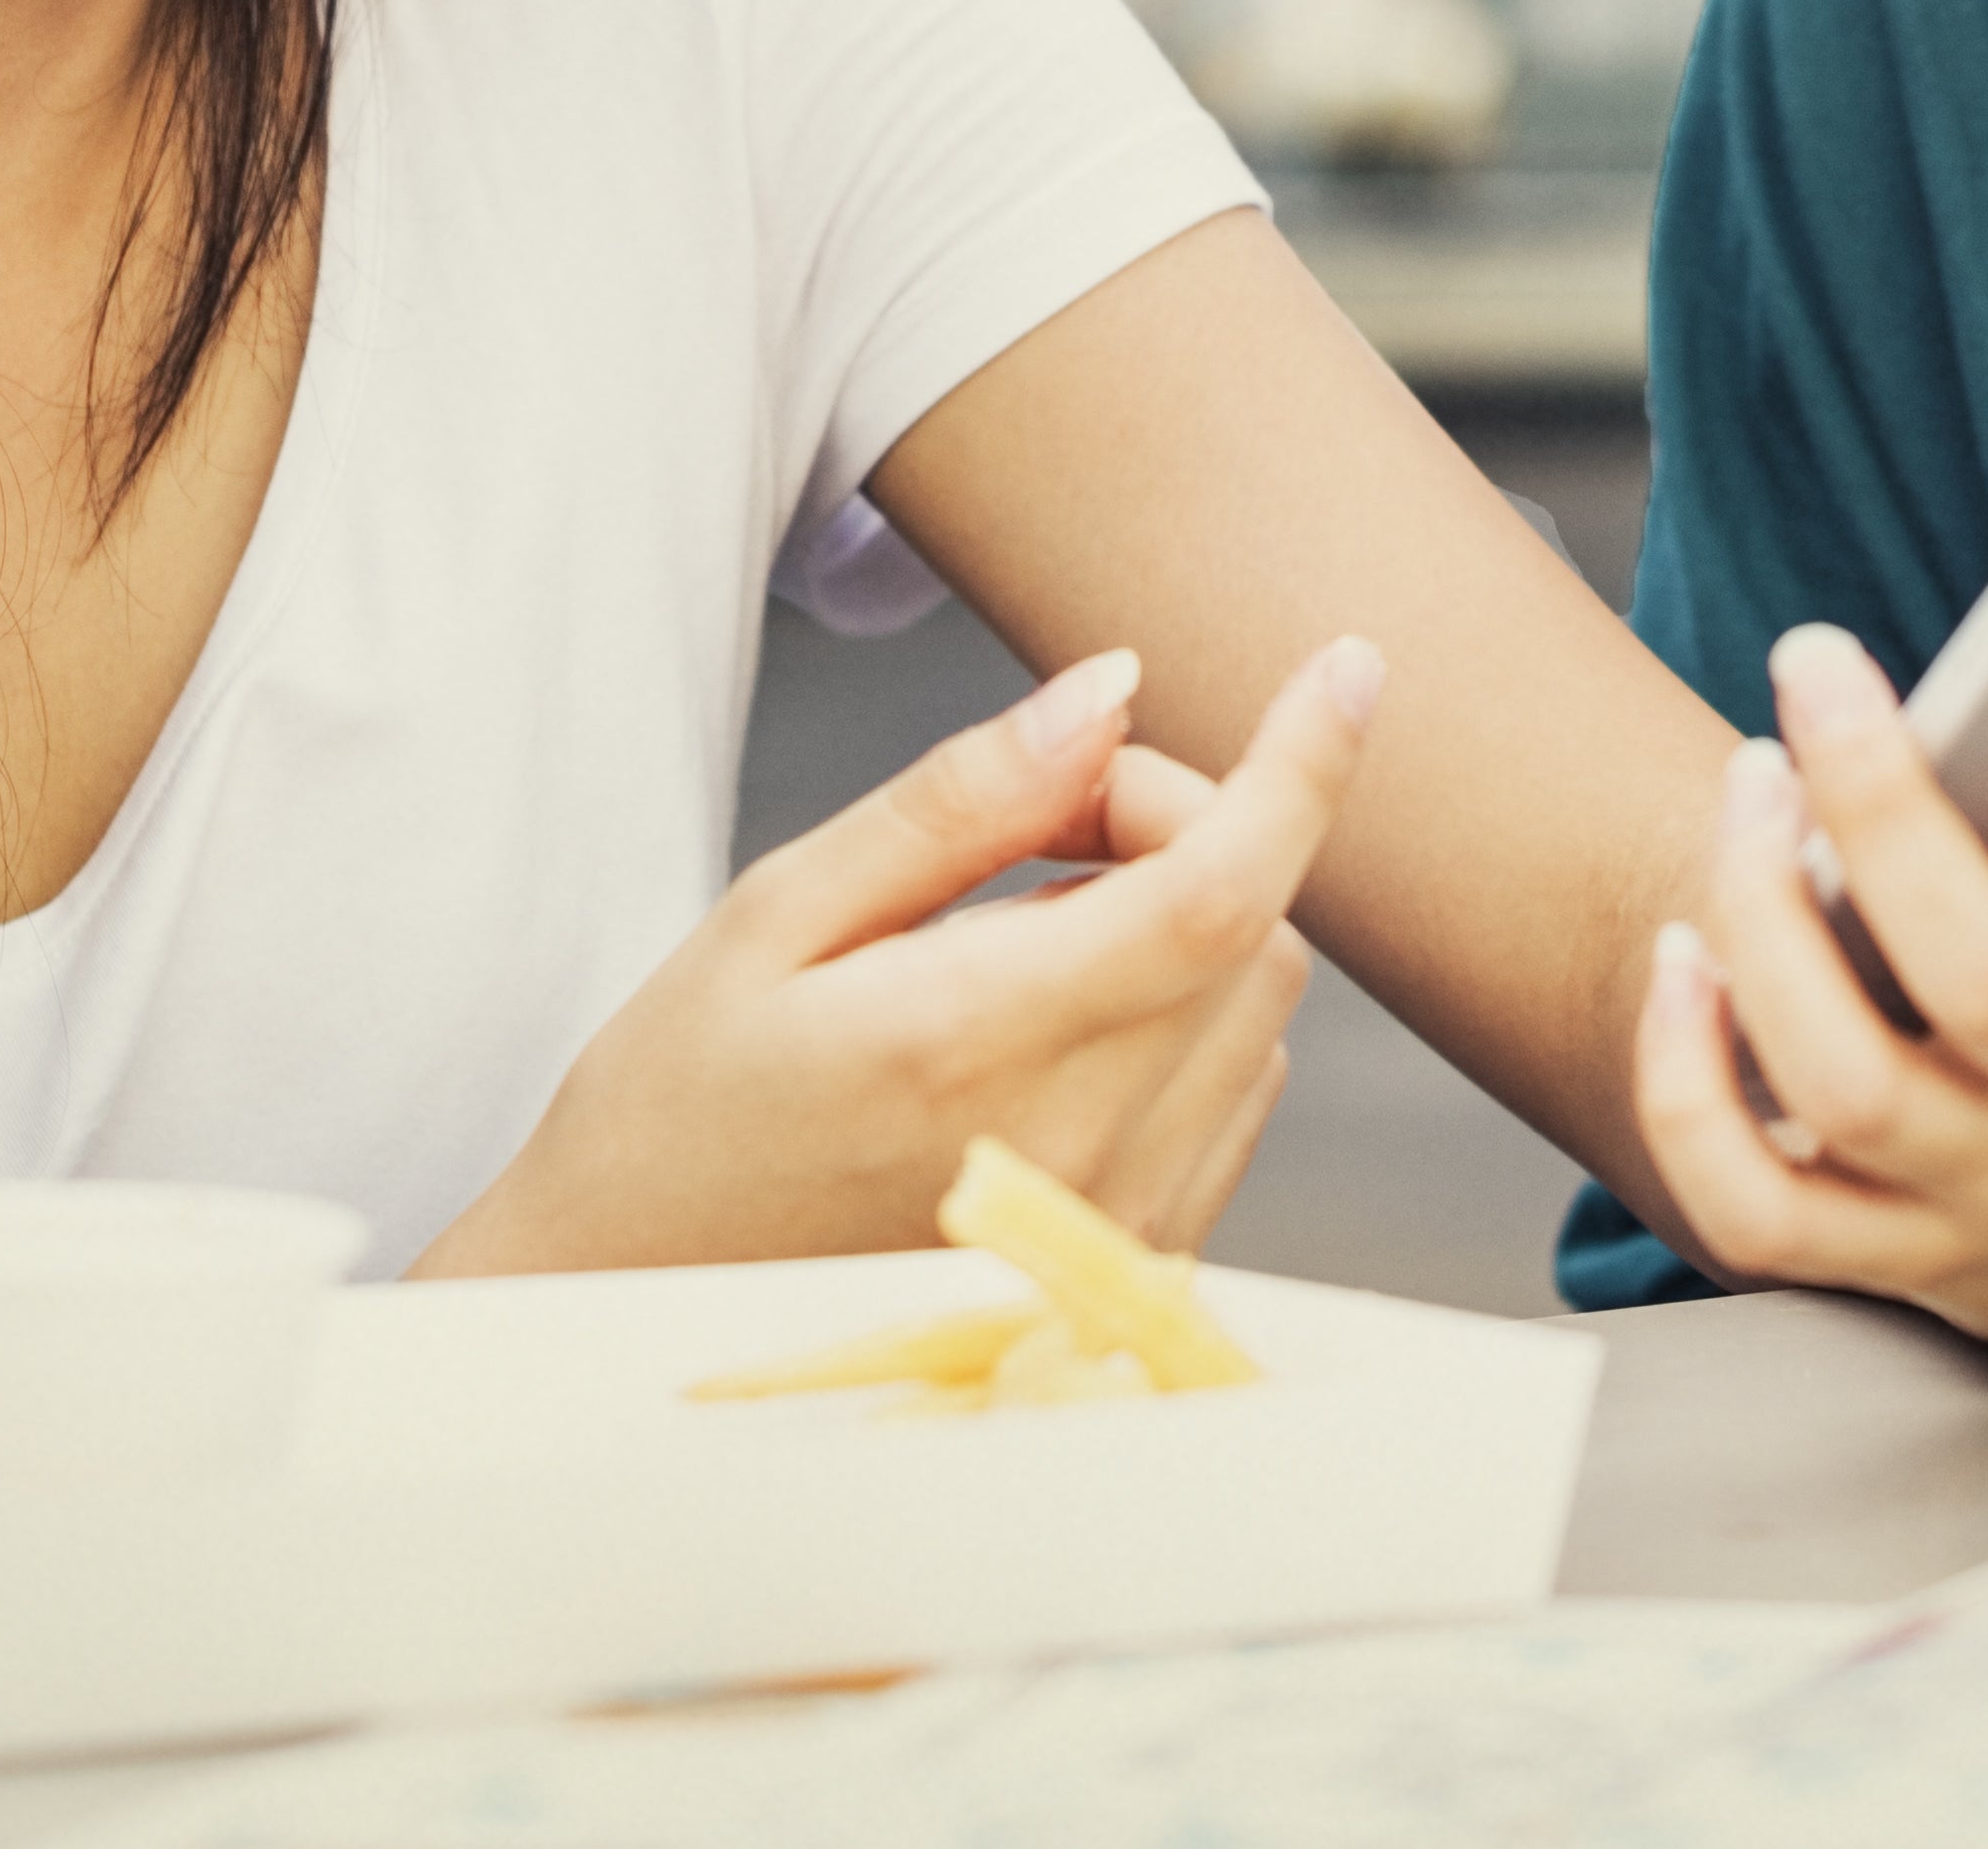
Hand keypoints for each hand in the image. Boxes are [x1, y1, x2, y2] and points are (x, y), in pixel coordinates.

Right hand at [421, 637, 1376, 1274]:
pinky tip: (1051, 1029)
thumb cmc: (678, 1113)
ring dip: (1188, 929)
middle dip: (1179, 830)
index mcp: (965, 1047)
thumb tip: (1113, 692)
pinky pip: (1234, 1096)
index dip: (1300, 770)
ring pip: (1260, 1011)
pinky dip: (1182, 1019)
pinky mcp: (1135, 1270)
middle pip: (1253, 933)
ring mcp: (1114, 1231)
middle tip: (1040, 825)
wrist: (639, 1319)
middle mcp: (1069, 1155)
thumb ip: (957, 805)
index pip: (1211, 895)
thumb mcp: (774, 920)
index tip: (1348, 668)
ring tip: (1019, 940)